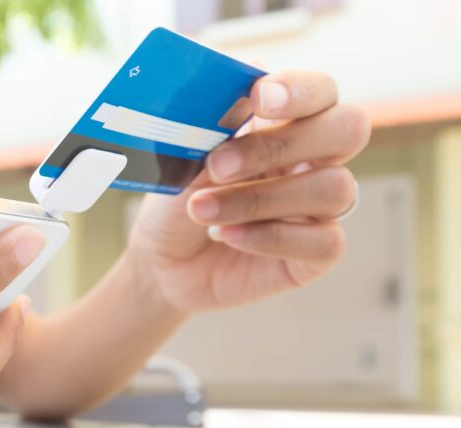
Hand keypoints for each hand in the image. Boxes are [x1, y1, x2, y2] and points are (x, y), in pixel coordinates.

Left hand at [128, 71, 370, 312]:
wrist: (162, 263)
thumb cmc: (176, 202)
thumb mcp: (184, 160)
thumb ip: (215, 123)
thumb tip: (241, 80)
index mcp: (284, 123)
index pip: (320, 90)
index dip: (299, 89)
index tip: (258, 98)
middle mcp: (312, 159)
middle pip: (349, 129)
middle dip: (281, 144)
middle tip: (218, 166)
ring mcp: (320, 207)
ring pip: (334, 188)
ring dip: (259, 199)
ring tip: (202, 210)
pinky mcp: (318, 253)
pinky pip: (325, 241)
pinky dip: (270, 237)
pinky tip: (227, 235)